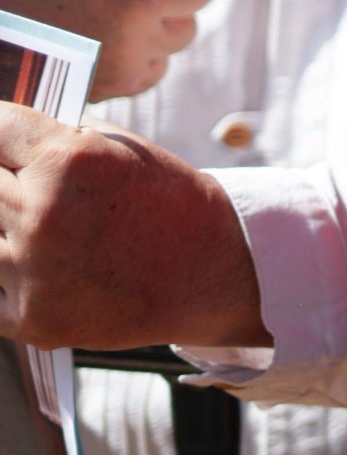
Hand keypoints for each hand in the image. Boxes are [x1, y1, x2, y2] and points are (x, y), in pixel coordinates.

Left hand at [0, 105, 267, 350]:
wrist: (216, 279)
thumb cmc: (175, 209)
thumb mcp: (128, 151)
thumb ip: (62, 138)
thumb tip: (6, 136)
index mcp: (72, 160)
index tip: (5, 142)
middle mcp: (44, 213)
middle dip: (7, 181)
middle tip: (37, 194)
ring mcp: (33, 271)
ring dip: (5, 230)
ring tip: (47, 234)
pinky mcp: (30, 318)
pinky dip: (6, 277)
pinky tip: (40, 269)